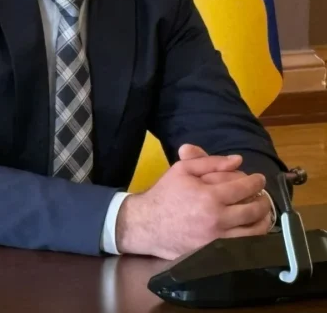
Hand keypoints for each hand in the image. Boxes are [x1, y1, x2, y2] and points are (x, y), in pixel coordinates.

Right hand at [116, 145, 272, 258]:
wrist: (148, 223)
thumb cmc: (166, 193)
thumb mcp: (183, 169)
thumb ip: (211, 162)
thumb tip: (238, 160)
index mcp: (209, 196)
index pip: (244, 187)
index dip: (256, 182)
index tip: (259, 178)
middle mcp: (218, 219)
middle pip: (253, 210)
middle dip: (263, 200)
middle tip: (263, 195)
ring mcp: (218, 239)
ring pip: (254, 232)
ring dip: (263, 220)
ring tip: (263, 212)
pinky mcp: (216, 252)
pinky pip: (244, 245)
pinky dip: (254, 236)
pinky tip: (252, 228)